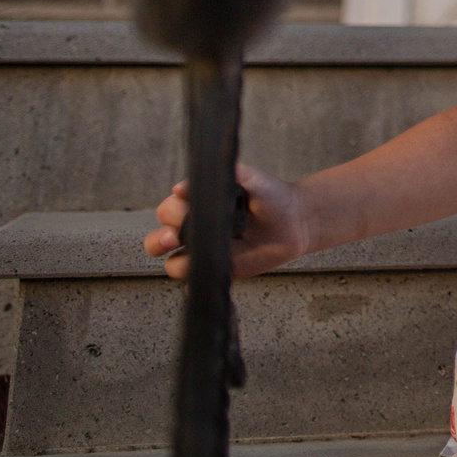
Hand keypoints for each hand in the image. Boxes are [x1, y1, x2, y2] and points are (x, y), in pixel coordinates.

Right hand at [142, 165, 311, 280]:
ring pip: (172, 263)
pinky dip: (194, 280)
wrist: (297, 219)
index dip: (171, 209)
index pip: (167, 210)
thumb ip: (226, 175)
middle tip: (174, 236)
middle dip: (159, 239)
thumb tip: (182, 187)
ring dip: (176, 260)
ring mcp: (206, 252)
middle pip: (158, 238)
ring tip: (193, 253)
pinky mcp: (219, 269)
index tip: (183, 204)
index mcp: (197, 206)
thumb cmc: (271, 195)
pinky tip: (204, 271)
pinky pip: (195, 281)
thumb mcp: (251, 178)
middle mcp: (196, 229)